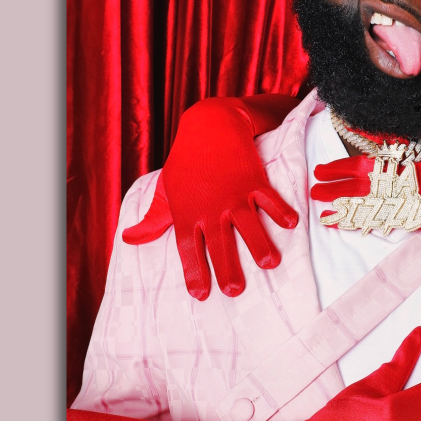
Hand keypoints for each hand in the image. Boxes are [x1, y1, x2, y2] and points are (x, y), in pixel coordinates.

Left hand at [120, 97, 296, 298]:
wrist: (209, 124)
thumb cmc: (186, 161)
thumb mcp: (166, 190)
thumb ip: (153, 220)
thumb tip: (129, 240)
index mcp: (187, 213)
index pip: (189, 249)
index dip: (194, 273)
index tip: (200, 295)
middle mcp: (211, 207)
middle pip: (219, 244)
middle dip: (227, 269)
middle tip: (234, 291)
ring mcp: (233, 194)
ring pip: (248, 224)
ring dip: (260, 244)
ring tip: (270, 264)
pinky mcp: (253, 179)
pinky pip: (269, 198)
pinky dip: (280, 210)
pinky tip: (290, 224)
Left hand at [312, 135, 420, 243]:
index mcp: (414, 163)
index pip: (371, 159)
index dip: (347, 162)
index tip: (328, 163)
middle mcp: (405, 183)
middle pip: (361, 182)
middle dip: (336, 183)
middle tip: (315, 183)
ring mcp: (407, 204)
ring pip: (365, 204)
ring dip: (341, 204)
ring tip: (320, 206)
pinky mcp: (414, 222)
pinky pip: (380, 223)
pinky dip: (360, 223)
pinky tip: (344, 225)